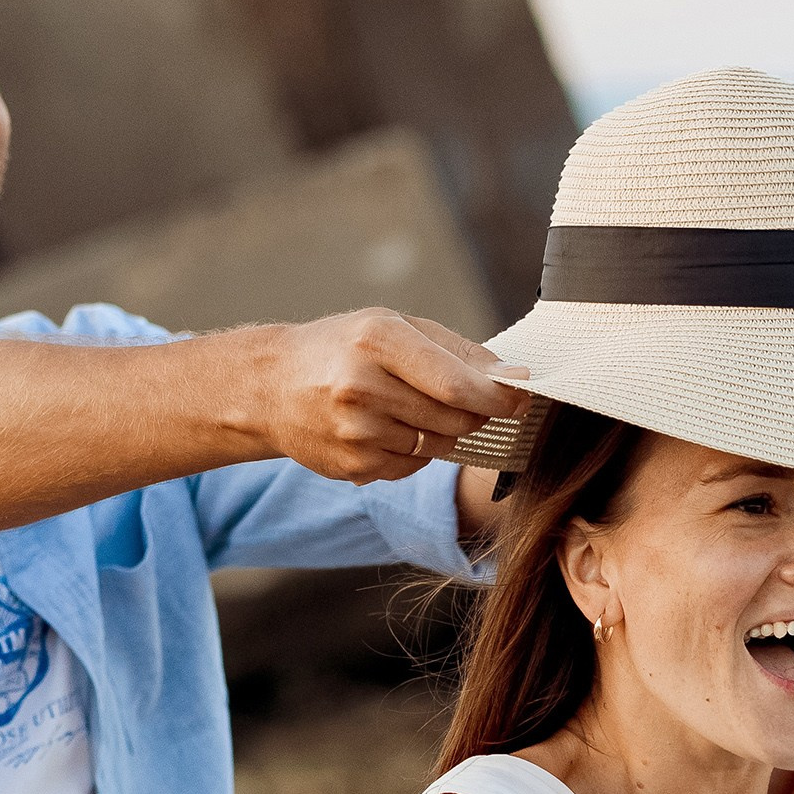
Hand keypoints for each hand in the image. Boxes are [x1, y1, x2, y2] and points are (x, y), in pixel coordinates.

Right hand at [244, 308, 520, 483]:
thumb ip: (456, 351)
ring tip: (406, 405)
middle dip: (474, 411)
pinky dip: (414, 449)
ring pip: (440, 444)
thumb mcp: (393, 326)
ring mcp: (357, 433)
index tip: (523, 398)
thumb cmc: (342, 348)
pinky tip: (384, 426)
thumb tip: (513, 379)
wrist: (271, 387)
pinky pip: (414, 464)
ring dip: (442, 428)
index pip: (459, 385)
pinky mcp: (354, 466)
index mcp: (378, 341)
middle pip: (457, 418)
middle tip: (462, 396)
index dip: (500, 397)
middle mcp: (363, 387)